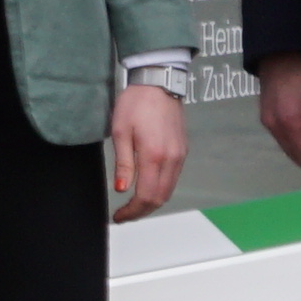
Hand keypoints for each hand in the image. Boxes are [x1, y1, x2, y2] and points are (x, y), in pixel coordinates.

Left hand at [106, 77, 189, 223]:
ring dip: (151, 202)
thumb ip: (123, 164)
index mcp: (154, 155)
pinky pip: (173, 178)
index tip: (118, 217)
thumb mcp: (121, 132)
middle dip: (141, 211)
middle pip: (160, 198)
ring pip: (168, 190)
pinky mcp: (182, 151)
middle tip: (124, 215)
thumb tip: (121, 189)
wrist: (159, 83)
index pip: (146, 196)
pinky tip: (146, 188)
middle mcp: (171, 159)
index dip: (132, 211)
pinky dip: (160, 190)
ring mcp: (180, 156)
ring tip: (132, 205)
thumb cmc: (135, 104)